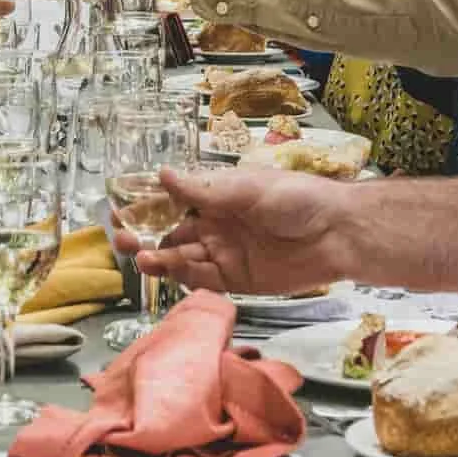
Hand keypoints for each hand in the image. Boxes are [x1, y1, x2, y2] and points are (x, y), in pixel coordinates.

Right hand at [132, 166, 353, 296]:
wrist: (337, 234)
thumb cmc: (296, 198)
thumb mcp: (246, 188)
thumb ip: (203, 191)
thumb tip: (162, 174)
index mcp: (219, 198)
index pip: (174, 203)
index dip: (147, 207)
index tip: (120, 210)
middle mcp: (218, 226)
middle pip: (173, 235)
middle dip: (146, 236)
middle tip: (124, 239)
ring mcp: (227, 255)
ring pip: (184, 260)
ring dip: (161, 258)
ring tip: (141, 257)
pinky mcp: (238, 282)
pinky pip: (205, 282)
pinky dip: (184, 278)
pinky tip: (167, 272)